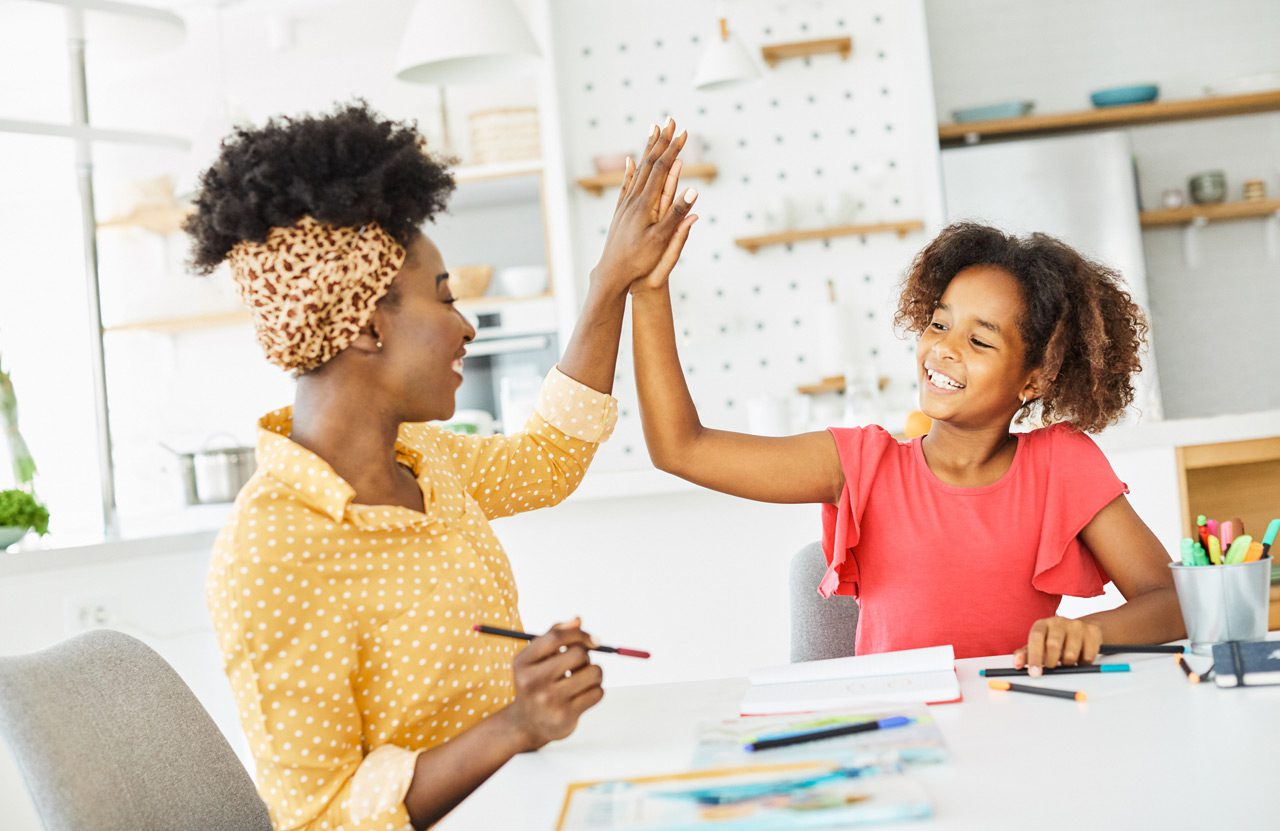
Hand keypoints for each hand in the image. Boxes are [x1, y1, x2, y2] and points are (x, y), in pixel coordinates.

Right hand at [501, 618, 604, 750]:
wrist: (527, 724)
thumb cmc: (537, 682)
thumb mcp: (536, 658)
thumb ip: (554, 635)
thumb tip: (578, 620)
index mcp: (523, 662)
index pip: (556, 637)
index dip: (580, 634)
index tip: (593, 640)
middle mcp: (533, 681)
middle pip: (579, 654)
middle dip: (586, 657)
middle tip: (580, 665)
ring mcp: (548, 700)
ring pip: (594, 673)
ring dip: (594, 674)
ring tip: (582, 680)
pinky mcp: (565, 716)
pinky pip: (598, 692)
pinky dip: (595, 691)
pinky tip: (581, 696)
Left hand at [592, 119, 698, 295]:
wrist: (612, 274)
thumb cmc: (639, 260)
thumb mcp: (662, 240)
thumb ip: (677, 214)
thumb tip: (693, 190)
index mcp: (645, 204)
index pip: (661, 168)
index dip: (673, 149)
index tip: (683, 132)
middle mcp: (633, 199)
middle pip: (649, 163)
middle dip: (661, 141)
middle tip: (670, 121)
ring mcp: (626, 205)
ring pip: (638, 170)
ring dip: (648, 149)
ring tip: (653, 132)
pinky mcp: (621, 212)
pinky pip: (628, 184)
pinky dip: (633, 169)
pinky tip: (632, 161)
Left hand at [1013, 616, 1101, 675]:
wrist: (1079, 629)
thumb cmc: (1053, 640)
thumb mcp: (1038, 645)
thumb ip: (1025, 654)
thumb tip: (1017, 665)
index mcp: (1042, 625)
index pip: (1036, 638)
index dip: (1034, 657)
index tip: (1034, 672)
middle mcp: (1058, 622)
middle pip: (1053, 645)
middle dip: (1051, 661)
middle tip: (1052, 667)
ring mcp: (1076, 626)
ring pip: (1071, 654)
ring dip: (1067, 663)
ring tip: (1066, 661)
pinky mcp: (1092, 632)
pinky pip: (1087, 656)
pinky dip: (1082, 662)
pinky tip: (1079, 657)